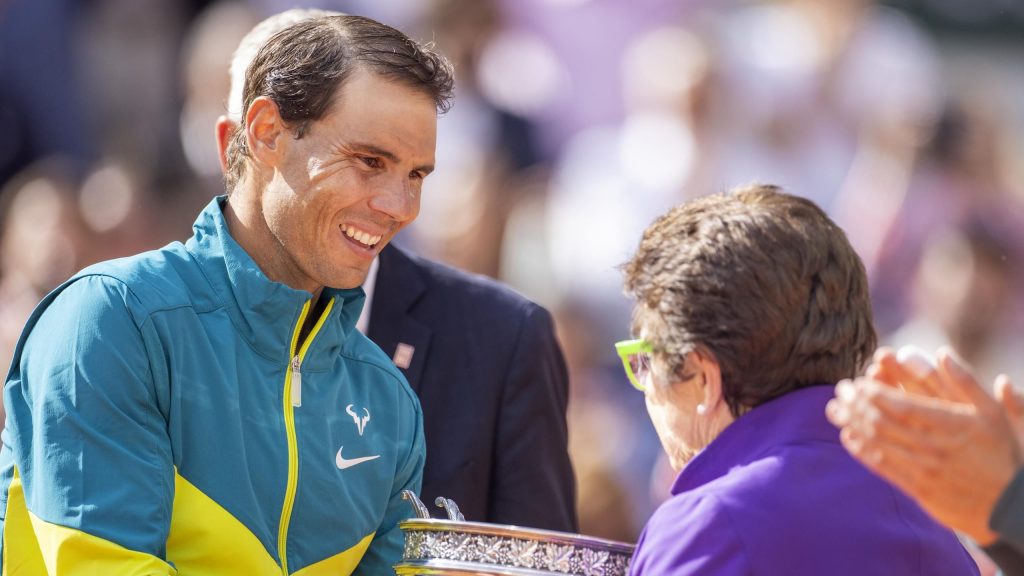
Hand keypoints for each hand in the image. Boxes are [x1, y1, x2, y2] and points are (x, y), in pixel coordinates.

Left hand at [826, 347, 1023, 544]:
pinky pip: (882, 467)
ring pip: (877, 443)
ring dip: (852, 424)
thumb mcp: (992, 413)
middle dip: (855, 404)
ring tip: (834, 410)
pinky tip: (848, 437)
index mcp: (949, 424)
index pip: (900, 404)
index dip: (873, 392)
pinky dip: (861, 451)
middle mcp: (933, 446)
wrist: (1007, 505)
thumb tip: (941, 352)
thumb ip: (965, 382)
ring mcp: (923, 469)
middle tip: (840, 390)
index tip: (857, 381)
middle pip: (882, 421)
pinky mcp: (918, 488)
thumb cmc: (999, 453)